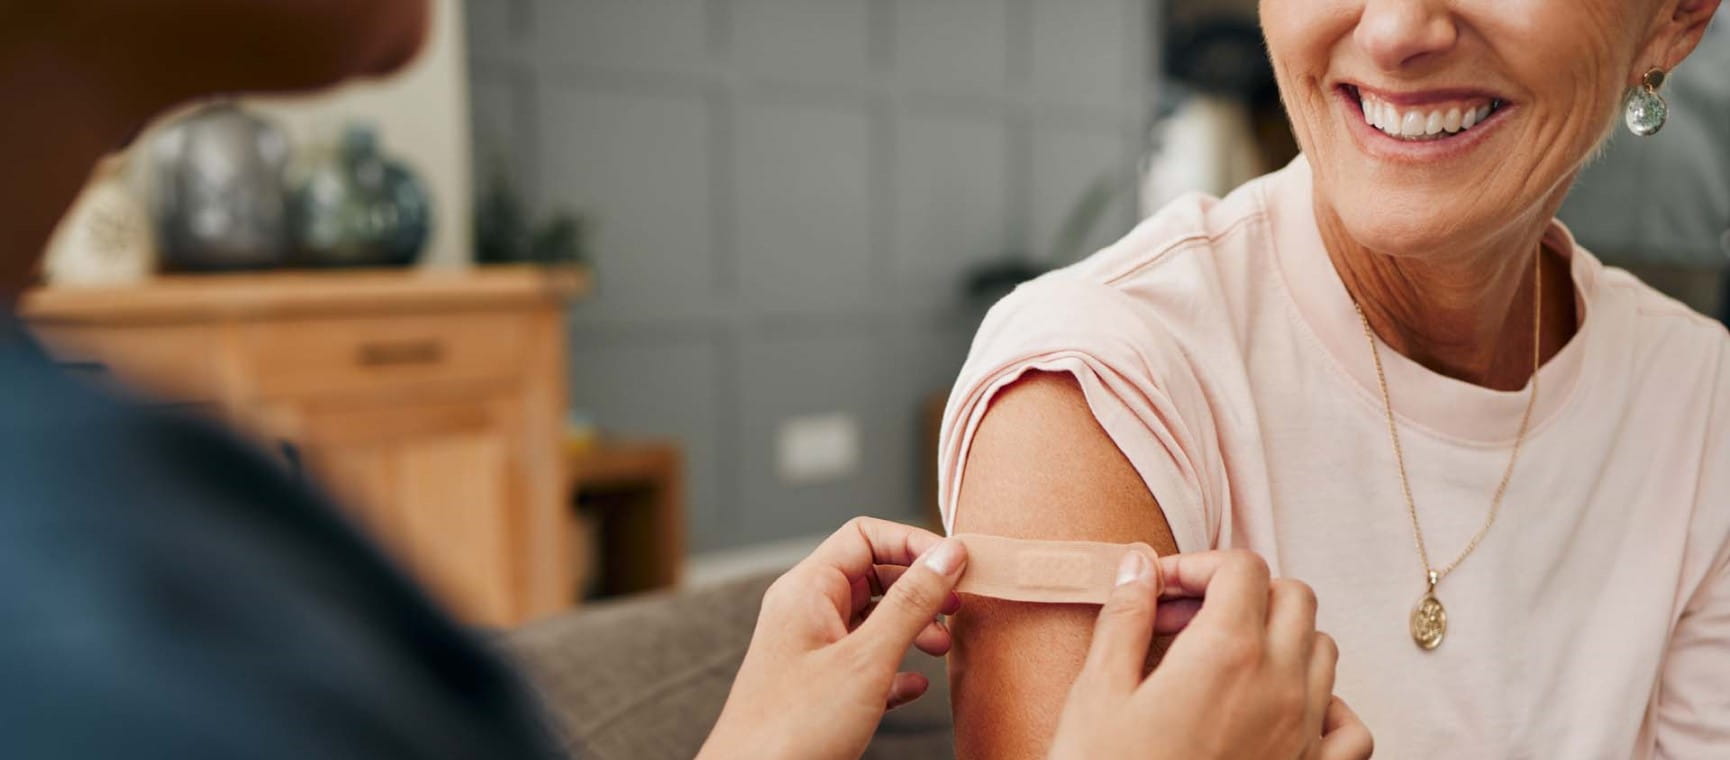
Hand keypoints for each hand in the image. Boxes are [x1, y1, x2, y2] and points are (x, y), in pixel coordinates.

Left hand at [697, 517, 966, 759]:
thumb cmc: (794, 727)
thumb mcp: (866, 659)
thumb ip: (911, 603)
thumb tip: (948, 555)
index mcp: (807, 590)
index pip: (864, 536)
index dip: (913, 543)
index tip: (956, 565)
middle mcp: (805, 612)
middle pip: (872, 574)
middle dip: (918, 587)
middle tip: (957, 607)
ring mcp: (809, 650)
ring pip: (870, 619)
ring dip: (911, 627)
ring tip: (942, 648)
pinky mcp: (817, 688)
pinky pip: (863, 662)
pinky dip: (894, 668)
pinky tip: (915, 685)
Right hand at [1049, 550, 1372, 759]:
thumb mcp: (1098, 692)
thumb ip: (1124, 618)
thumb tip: (1139, 564)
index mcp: (1226, 654)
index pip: (1241, 568)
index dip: (1196, 566)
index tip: (1159, 591)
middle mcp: (1279, 686)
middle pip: (1293, 598)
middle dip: (1242, 592)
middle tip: (1186, 620)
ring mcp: (1304, 734)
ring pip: (1323, 650)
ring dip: (1281, 638)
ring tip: (1224, 661)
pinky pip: (1351, 726)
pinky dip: (1328, 704)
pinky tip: (1282, 709)